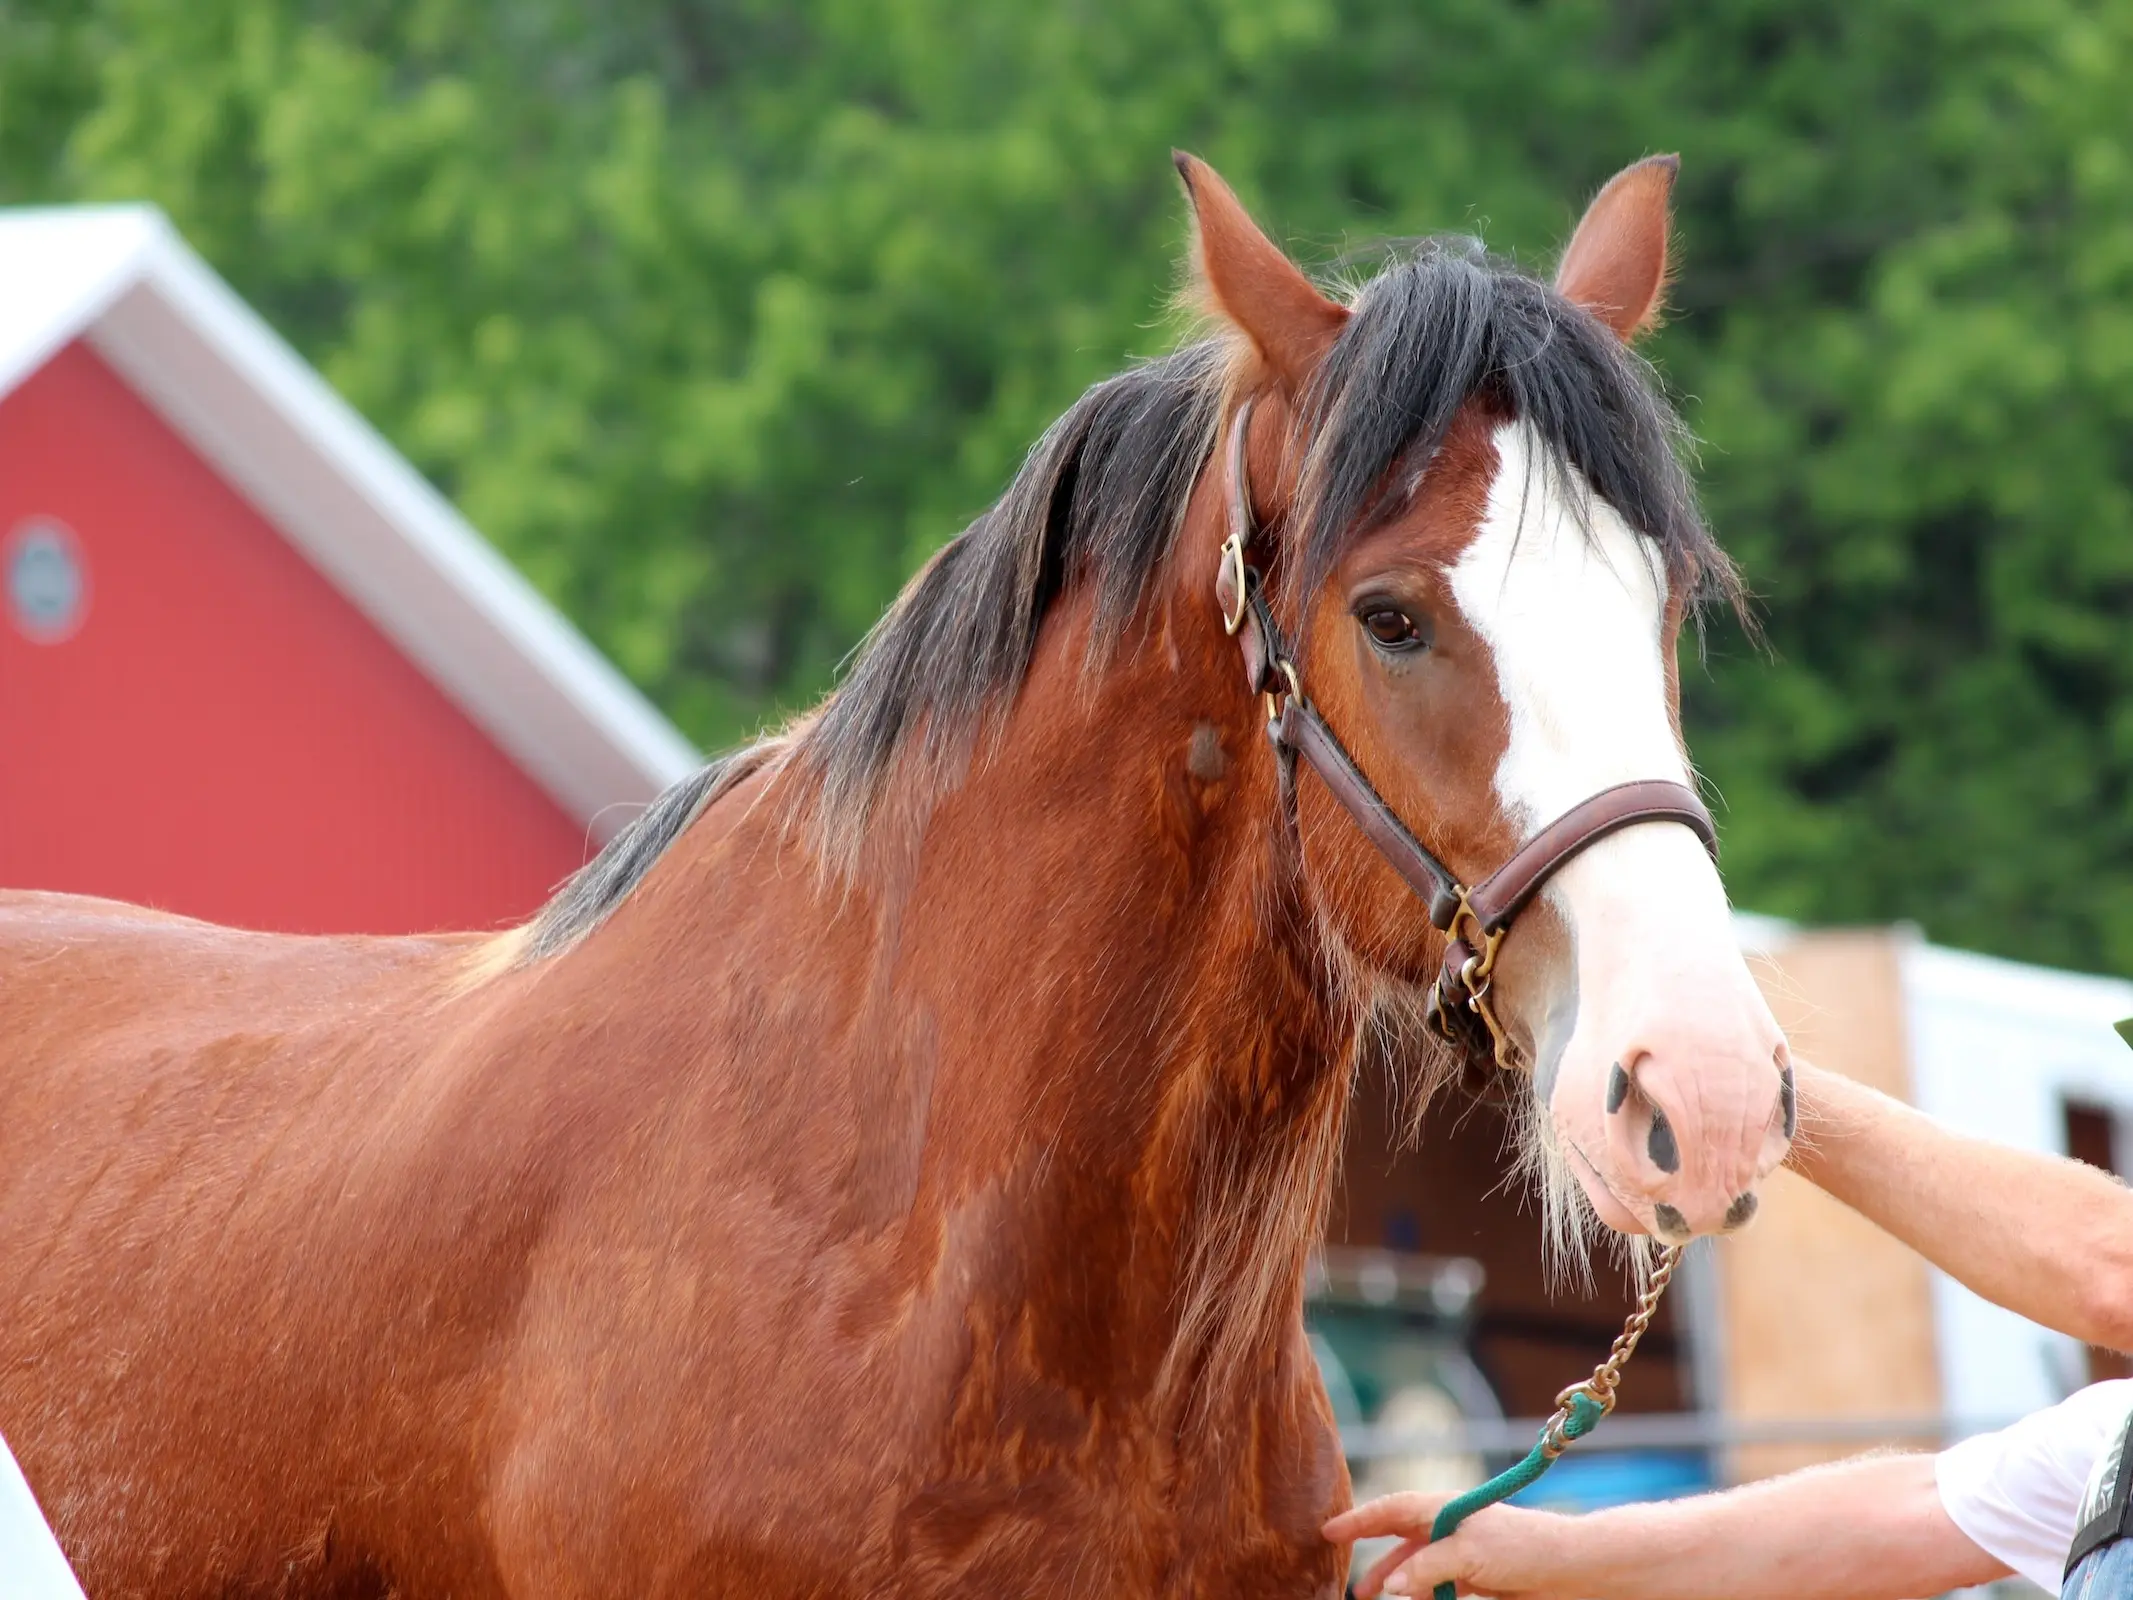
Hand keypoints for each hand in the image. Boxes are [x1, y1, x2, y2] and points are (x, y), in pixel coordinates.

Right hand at [1325, 1493, 1575, 1599]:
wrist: (1573, 1572)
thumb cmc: (1522, 1549)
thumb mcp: (1466, 1554)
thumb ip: (1423, 1569)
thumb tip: (1389, 1587)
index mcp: (1443, 1508)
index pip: (1390, 1510)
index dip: (1358, 1520)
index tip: (1328, 1531)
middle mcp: (1450, 1528)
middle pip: (1401, 1541)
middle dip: (1375, 1560)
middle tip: (1351, 1582)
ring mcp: (1465, 1555)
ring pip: (1419, 1569)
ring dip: (1398, 1584)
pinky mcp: (1480, 1581)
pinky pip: (1440, 1588)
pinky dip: (1424, 1595)